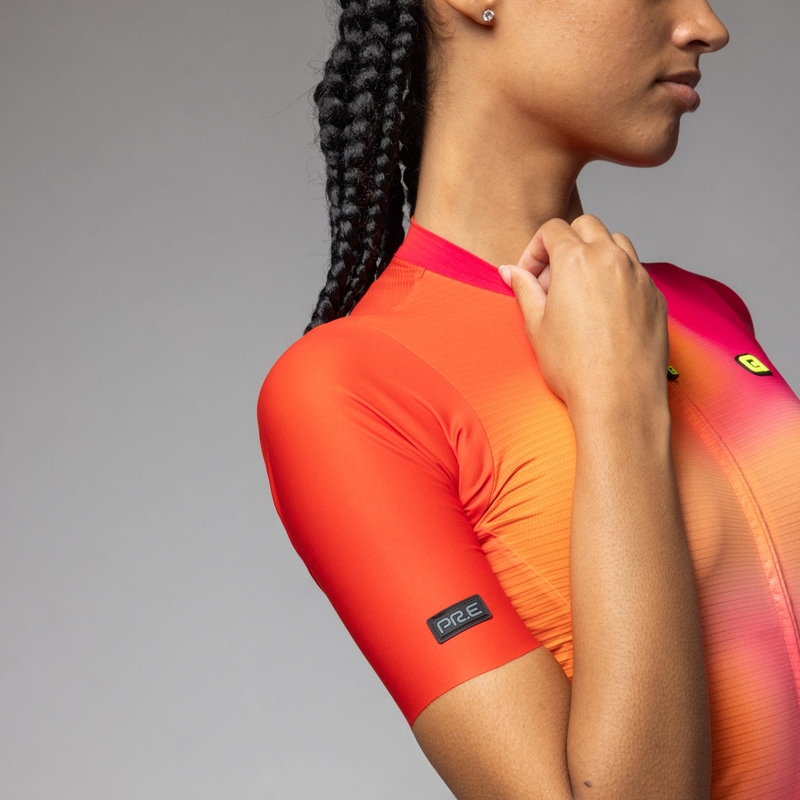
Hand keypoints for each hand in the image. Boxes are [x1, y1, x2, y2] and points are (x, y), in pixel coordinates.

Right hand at [498, 214, 669, 414]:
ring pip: (617, 242)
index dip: (535, 250)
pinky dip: (618, 277)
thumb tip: (510, 271)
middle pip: (587, 227)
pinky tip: (606, 310)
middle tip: (554, 280)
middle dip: (566, 243)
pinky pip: (636, 271)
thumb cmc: (575, 366)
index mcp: (577, 260)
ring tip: (582, 290)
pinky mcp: (656, 296)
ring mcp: (639, 276)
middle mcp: (611, 259)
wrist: (619, 397)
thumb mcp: (536, 325)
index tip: (530, 277)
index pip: (553, 230)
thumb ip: (524, 290)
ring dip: (596, 254)